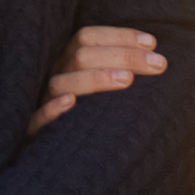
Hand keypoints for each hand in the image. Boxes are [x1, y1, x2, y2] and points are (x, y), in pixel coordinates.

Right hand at [27, 25, 164, 132]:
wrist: (58, 157)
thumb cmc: (93, 116)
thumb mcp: (105, 91)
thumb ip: (123, 72)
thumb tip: (157, 58)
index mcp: (69, 63)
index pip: (88, 37)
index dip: (120, 36)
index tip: (153, 43)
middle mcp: (57, 77)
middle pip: (82, 56)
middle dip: (123, 56)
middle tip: (158, 64)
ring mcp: (44, 102)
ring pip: (61, 83)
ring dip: (94, 78)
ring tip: (127, 80)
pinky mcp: (36, 129)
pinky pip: (37, 118)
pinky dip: (53, 109)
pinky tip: (71, 102)